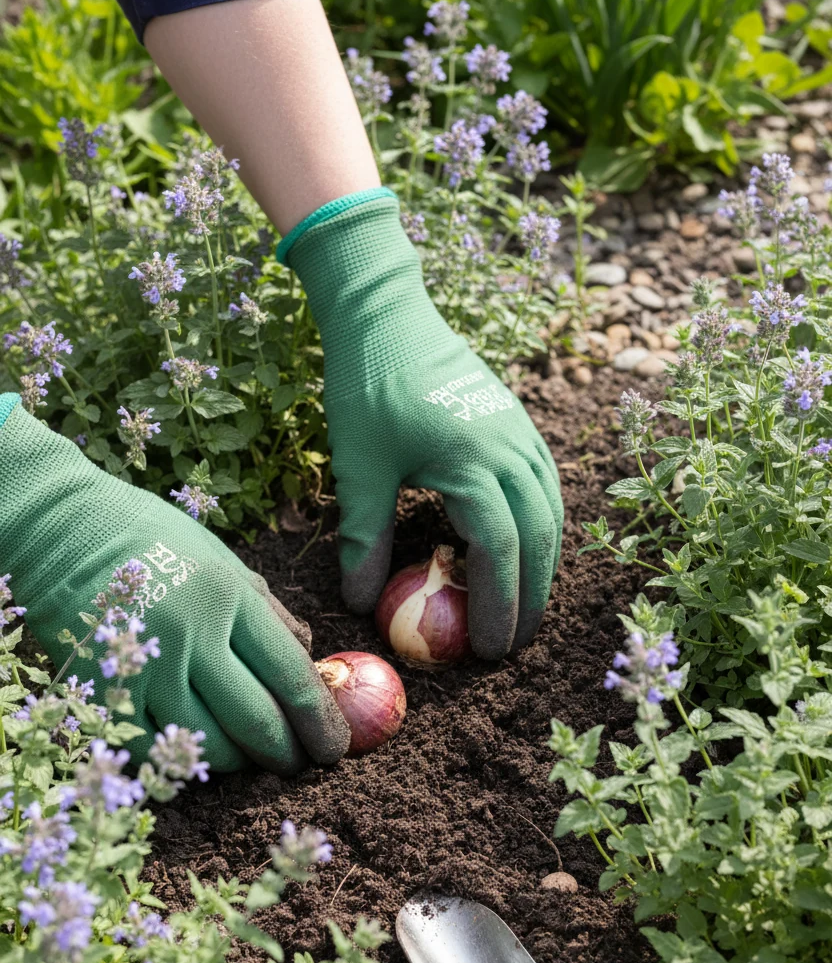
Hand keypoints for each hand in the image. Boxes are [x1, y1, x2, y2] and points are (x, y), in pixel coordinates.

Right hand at [0, 403, 349, 772]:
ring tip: (247, 756)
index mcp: (229, 597)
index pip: (292, 678)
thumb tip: (311, 663)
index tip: (333, 748)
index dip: (320, 724)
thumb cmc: (153, 540)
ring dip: (237, 761)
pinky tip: (195, 752)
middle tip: (297, 765)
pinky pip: (153, 748)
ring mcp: (144, 665)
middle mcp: (191, 634)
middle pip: (256, 721)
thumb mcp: (224, 561)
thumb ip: (269, 613)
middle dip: (287, 754)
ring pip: (207, 744)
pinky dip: (180, 759)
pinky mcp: (102, 687)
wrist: (62, 527)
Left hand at [286, 191, 562, 657]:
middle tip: (516, 643)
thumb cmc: (366, 386)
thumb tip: (361, 604)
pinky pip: (546, 483)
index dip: (500, 605)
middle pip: (538, 537)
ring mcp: (520, 432)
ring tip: (528, 606)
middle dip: (532, 596)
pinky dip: (543, 524)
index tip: (490, 650)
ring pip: (551, 511)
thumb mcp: (358, 466)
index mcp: (472, 462)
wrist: (386, 312)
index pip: (499, 549)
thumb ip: (364, 536)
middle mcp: (510, 448)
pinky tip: (528, 546)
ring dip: (544, 563)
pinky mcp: (517, 421)